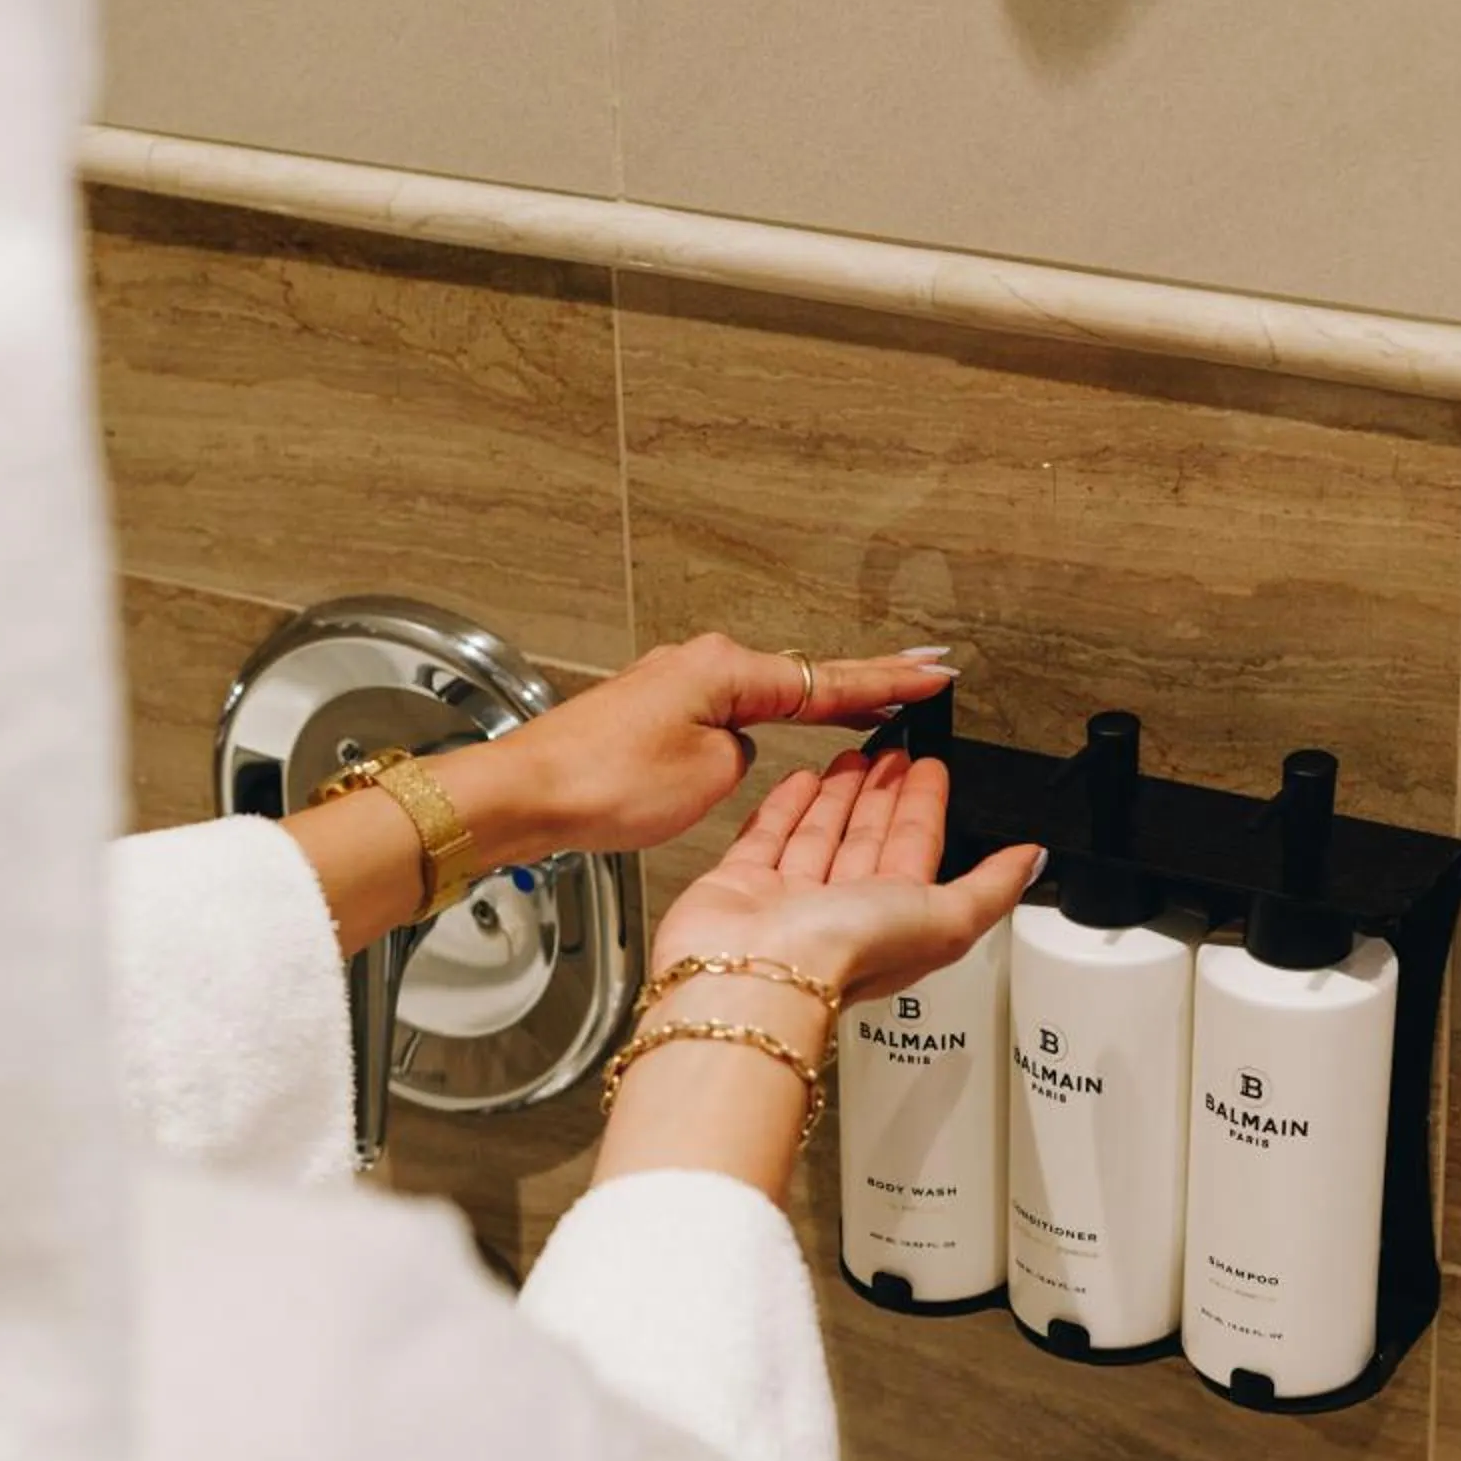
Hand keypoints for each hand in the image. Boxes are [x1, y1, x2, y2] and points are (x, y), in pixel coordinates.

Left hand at [490, 634, 955, 861]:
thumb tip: (740, 747)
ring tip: (874, 701)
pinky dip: (770, 714)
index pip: (827, 681)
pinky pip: (731, 709)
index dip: (887, 682)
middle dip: (864, 681)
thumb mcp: (706, 776)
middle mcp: (700, 666)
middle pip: (802, 677)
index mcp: (725, 671)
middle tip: (923, 675)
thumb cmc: (600, 784)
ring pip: (766, 692)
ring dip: (818, 699)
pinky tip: (786, 724)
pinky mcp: (653, 715)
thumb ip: (742, 754)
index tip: (935, 674)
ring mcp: (675, 687)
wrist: (525, 794)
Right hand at [650, 749, 1040, 1005]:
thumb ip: (991, 887)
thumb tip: (1034, 862)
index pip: (916, 848)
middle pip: (869, 839)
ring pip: (821, 836)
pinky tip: (800, 781)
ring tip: (851, 755)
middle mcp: (842, 910)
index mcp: (893, 917)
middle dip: (883, 794)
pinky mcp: (741, 887)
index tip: (931, 768)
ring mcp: (790, 899)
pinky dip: (785, 808)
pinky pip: (768, 838)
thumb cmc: (845, 955)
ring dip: (840, 796)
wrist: (755, 973)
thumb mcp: (945, 917)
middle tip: (893, 752)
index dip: (925, 806)